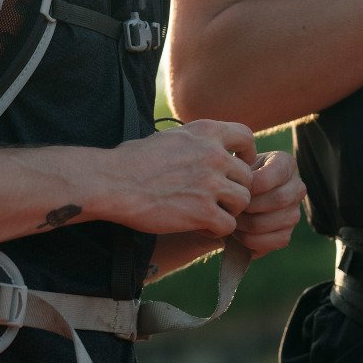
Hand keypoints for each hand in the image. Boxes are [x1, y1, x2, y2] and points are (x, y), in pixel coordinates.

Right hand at [110, 120, 256, 236]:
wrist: (114, 182)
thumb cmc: (133, 160)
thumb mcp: (171, 137)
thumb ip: (197, 142)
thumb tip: (212, 148)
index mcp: (206, 131)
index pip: (246, 136)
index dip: (247, 154)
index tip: (239, 165)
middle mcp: (214, 154)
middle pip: (248, 176)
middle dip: (235, 189)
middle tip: (218, 200)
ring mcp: (211, 183)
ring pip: (243, 201)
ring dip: (229, 211)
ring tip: (210, 214)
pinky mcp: (203, 211)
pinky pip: (228, 225)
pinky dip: (217, 230)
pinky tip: (201, 228)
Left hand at [230, 149, 305, 256]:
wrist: (229, 202)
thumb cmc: (233, 179)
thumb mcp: (234, 166)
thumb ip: (238, 167)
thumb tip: (241, 179)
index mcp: (286, 164)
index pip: (276, 173)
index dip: (253, 184)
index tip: (234, 188)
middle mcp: (297, 187)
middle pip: (279, 199)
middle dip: (249, 206)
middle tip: (230, 207)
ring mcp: (294, 213)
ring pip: (272, 221)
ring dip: (246, 224)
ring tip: (231, 219)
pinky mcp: (286, 234)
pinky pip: (271, 241)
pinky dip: (250, 240)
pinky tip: (237, 233)